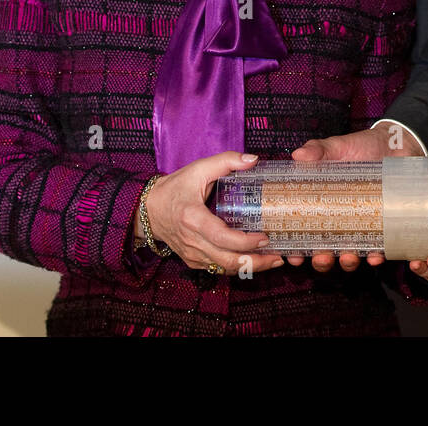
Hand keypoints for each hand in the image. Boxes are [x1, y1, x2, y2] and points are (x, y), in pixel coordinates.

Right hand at [139, 152, 283, 275]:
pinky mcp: (193, 261)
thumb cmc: (174, 188)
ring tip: (273, 260)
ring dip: (250, 268)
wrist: (148, 210)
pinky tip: (254, 261)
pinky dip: (237, 267)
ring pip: (224, 269)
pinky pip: (218, 269)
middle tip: (279, 255)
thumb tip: (253, 160)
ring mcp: (192, 254)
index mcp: (193, 218)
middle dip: (256, 262)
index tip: (265, 237)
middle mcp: (192, 241)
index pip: (222, 237)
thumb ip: (226, 161)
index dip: (245, 241)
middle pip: (228, 261)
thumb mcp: (198, 169)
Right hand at [288, 124, 421, 271]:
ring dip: (347, 262)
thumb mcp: (338, 146)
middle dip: (321, 260)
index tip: (292, 256)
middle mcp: (340, 219)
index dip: (296, 247)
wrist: (398, 144)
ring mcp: (362, 225)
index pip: (304, 230)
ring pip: (351, 254)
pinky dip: (376, 255)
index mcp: (323, 203)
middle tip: (321, 258)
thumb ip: (319, 150)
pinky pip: (380, 248)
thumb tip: (298, 156)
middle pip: (325, 249)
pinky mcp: (385, 226)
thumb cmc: (364, 146)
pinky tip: (375, 255)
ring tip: (348, 257)